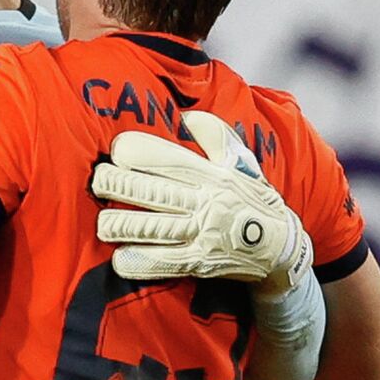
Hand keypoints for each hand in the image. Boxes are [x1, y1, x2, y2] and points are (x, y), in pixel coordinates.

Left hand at [92, 110, 310, 293]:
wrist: (281, 248)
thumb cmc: (254, 200)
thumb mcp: (242, 163)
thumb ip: (216, 137)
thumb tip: (188, 116)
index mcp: (212, 175)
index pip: (169, 159)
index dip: (138, 152)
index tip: (116, 151)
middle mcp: (206, 202)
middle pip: (154, 191)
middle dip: (119, 185)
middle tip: (97, 182)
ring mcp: (203, 234)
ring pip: (154, 228)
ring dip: (122, 225)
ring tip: (102, 224)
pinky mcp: (201, 263)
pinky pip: (165, 262)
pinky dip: (140, 261)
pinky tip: (119, 258)